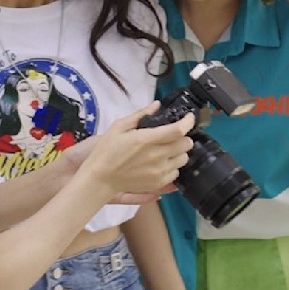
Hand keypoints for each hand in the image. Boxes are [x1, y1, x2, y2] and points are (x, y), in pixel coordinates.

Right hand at [77, 105, 193, 203]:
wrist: (99, 178)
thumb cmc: (105, 152)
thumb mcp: (119, 127)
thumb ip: (140, 115)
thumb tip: (156, 105)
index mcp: (146, 139)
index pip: (178, 130)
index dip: (188, 122)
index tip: (188, 118)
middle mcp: (156, 156)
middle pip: (186, 144)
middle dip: (182, 137)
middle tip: (173, 135)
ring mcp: (158, 171)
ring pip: (184, 159)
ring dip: (178, 152)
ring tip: (166, 150)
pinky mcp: (157, 183)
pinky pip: (176, 173)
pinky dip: (172, 166)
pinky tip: (160, 163)